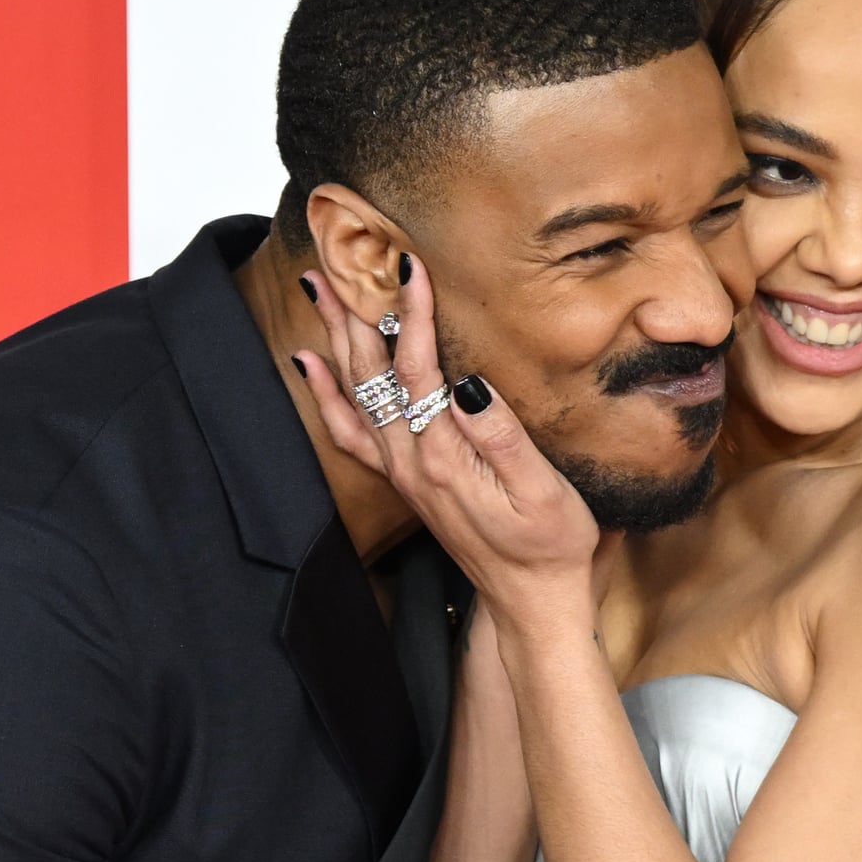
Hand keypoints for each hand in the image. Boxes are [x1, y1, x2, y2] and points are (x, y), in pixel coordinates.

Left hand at [293, 258, 597, 627]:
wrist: (531, 601)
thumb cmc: (549, 546)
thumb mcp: (541, 492)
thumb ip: (502, 438)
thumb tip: (468, 384)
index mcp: (443, 457)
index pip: (417, 369)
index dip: (412, 313)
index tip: (409, 265)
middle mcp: (411, 462)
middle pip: (372, 374)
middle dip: (355, 312)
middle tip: (336, 260)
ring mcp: (403, 472)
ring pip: (356, 393)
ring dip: (337, 338)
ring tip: (318, 289)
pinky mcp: (406, 481)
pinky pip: (351, 432)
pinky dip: (327, 395)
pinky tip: (311, 364)